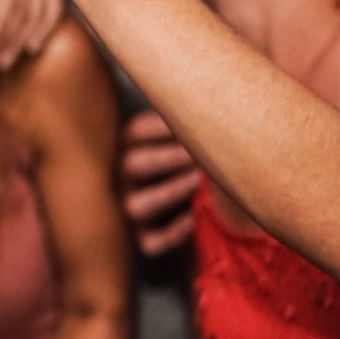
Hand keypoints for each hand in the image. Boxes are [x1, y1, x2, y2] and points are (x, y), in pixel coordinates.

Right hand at [119, 110, 198, 256]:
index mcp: (131, 147)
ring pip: (135, 206)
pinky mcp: (145, 241)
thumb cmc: (201, 163)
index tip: (198, 121)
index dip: (164, 126)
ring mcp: (131, 210)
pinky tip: (196, 218)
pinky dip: (173, 233)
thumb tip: (215, 96)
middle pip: (132, 164)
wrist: (207, 212)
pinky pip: (151, 242)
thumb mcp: (190, 139)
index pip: (136, 131)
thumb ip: (193, 124)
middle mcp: (124, 178)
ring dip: (168, 192)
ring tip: (198, 182)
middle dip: (168, 157)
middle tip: (201, 154)